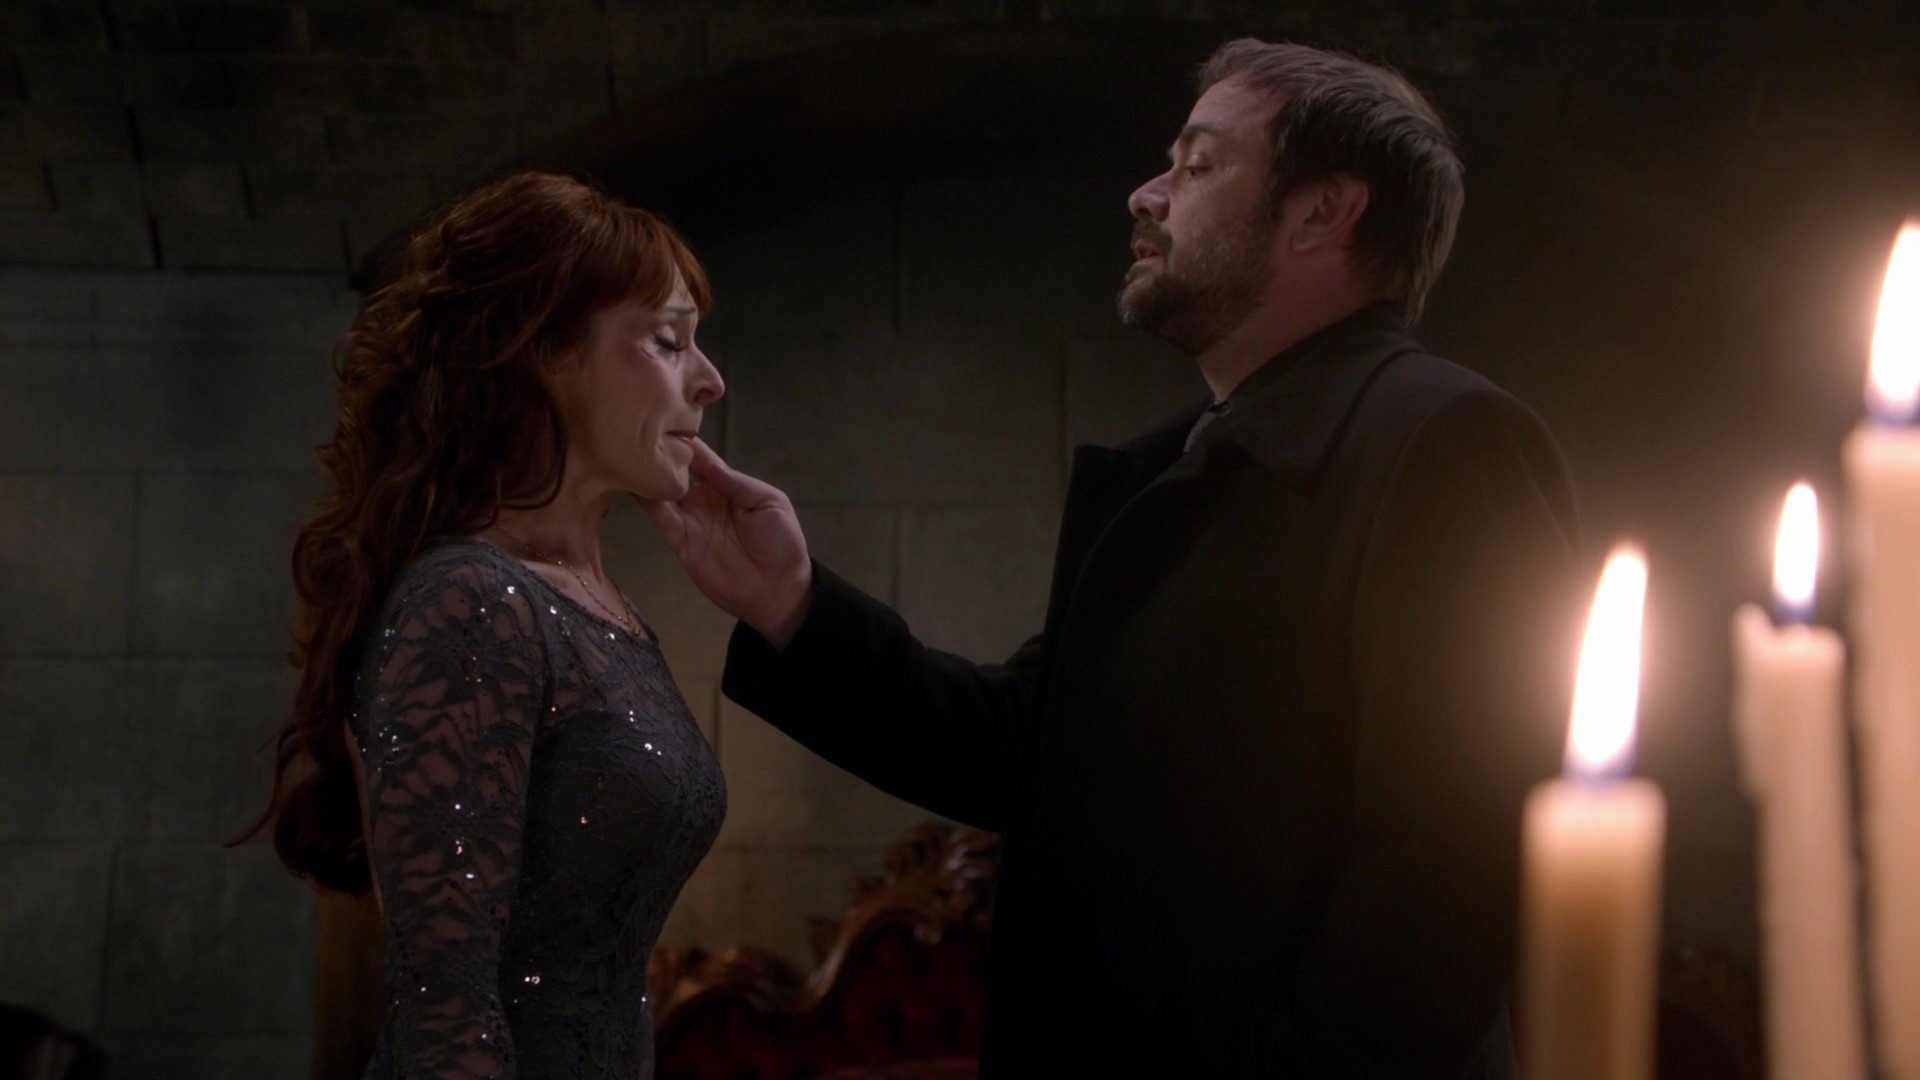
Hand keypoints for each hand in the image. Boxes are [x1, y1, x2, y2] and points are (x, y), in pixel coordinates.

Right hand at [639, 439, 813, 648]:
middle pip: (676, 472)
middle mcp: (703, 499)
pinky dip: (647, 501)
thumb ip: (738, 483)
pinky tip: (633, 482)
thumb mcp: (770, 503)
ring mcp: (690, 520)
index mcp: (727, 486)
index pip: (702, 459)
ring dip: (648, 474)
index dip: (687, 442)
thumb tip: (709, 464)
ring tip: (628, 452)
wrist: (778, 590)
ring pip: (662, 492)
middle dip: (660, 454)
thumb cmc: (782, 543)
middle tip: (638, 432)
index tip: (667, 420)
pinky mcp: (681, 543)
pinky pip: (661, 519)